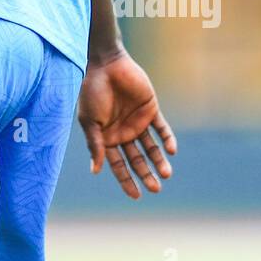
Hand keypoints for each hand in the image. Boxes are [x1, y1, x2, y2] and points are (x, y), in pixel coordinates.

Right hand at [77, 51, 176, 199]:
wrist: (105, 64)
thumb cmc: (92, 91)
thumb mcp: (89, 120)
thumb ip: (95, 144)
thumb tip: (95, 170)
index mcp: (108, 138)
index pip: (119, 165)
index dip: (126, 180)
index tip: (136, 195)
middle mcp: (124, 133)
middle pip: (137, 160)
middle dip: (146, 174)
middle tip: (156, 189)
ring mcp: (138, 122)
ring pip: (151, 147)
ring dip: (158, 160)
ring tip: (166, 173)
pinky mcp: (150, 110)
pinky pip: (162, 128)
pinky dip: (167, 139)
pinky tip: (171, 150)